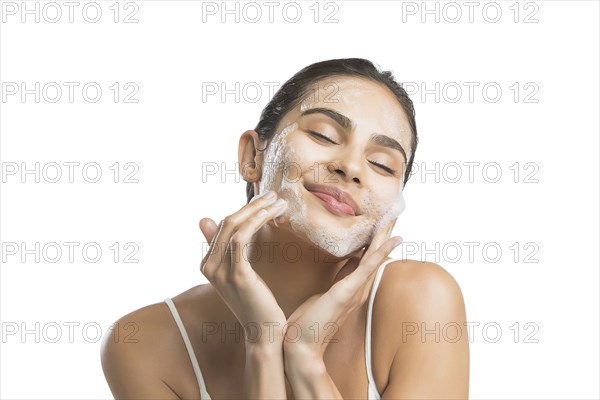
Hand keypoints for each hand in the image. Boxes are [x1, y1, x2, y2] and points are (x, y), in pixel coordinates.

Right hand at [199, 191, 288, 345]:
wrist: (265, 333)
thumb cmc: (258, 303)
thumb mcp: (240, 273)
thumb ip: (228, 249)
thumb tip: (206, 221)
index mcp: (207, 265)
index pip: (223, 226)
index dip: (245, 209)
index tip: (266, 199)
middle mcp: (208, 267)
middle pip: (227, 222)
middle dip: (252, 205)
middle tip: (274, 195)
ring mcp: (220, 272)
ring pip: (234, 227)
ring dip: (258, 209)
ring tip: (278, 202)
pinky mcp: (237, 275)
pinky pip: (241, 239)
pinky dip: (256, 222)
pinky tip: (271, 215)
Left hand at [283, 219, 401, 359]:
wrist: (300, 348)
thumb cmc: (307, 324)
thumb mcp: (326, 293)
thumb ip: (341, 278)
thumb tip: (350, 260)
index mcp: (351, 287)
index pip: (366, 258)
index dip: (374, 240)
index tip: (380, 222)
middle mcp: (357, 288)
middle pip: (374, 255)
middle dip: (384, 235)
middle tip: (393, 213)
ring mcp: (354, 290)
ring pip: (374, 257)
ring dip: (385, 237)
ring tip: (394, 218)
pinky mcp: (347, 292)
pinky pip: (368, 267)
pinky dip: (381, 251)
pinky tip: (392, 239)